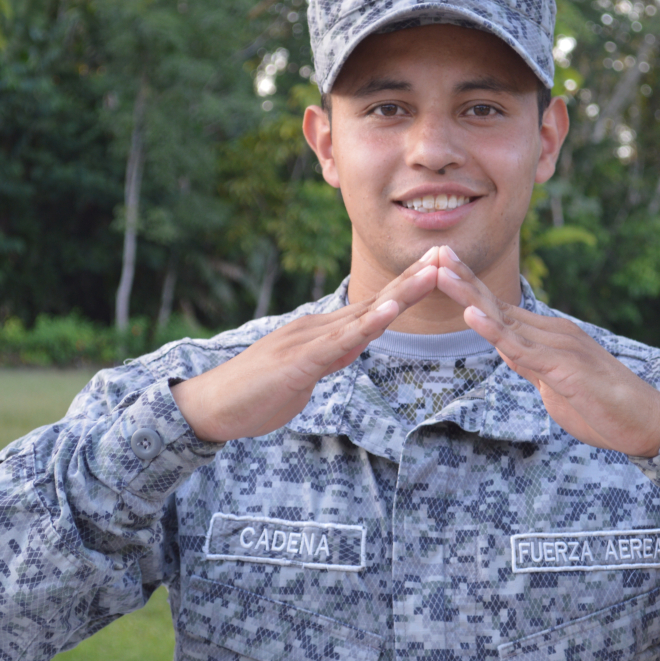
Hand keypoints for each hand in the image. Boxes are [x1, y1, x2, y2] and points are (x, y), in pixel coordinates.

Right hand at [171, 254, 439, 441]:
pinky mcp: (298, 362)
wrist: (211, 407)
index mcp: (322, 332)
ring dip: (401, 294)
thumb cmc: (256, 394)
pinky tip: (390, 313)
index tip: (439, 268)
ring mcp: (307, 341)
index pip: (374, 307)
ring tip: (432, 272)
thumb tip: (353, 348)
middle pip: (376, 301)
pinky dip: (367, 327)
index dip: (407, 288)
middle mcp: (318, 327)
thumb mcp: (304, 375)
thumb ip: (329, 358)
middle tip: (448, 253)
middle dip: (414, 279)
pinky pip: (339, 343)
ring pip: (363, 316)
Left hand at [435, 247, 659, 457]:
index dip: (470, 289)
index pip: (501, 309)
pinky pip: (522, 350)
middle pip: (499, 304)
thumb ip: (530, 365)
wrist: (646, 423)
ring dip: (470, 296)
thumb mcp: (555, 384)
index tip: (443, 267)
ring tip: (442, 274)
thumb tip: (507, 352)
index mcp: (549, 336)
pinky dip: (494, 332)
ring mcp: (560, 347)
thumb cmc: (602, 406)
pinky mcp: (565, 368)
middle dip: (464, 280)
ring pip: (505, 320)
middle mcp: (553, 333)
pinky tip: (472, 316)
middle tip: (435, 253)